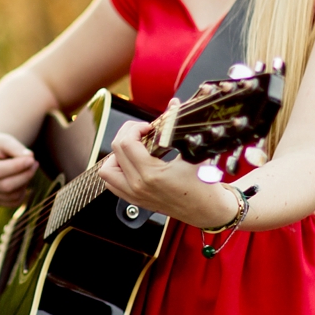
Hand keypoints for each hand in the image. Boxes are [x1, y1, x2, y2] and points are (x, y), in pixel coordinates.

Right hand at [0, 131, 38, 206]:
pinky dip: (23, 193)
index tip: (31, 159)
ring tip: (29, 169)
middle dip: (25, 175)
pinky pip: (13, 203)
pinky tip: (23, 180)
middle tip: (34, 163)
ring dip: (25, 183)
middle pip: (5, 186)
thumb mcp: (4, 141)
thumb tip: (30, 158)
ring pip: (11, 196)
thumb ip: (17, 148)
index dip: (17, 167)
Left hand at [96, 117, 234, 228]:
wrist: (208, 210)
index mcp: (151, 174)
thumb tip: (173, 104)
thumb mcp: (194, 152)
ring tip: (134, 148)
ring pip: (106, 170)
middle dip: (127, 134)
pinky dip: (116, 170)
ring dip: (117, 155)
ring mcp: (134, 195)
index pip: (127, 143)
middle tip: (142, 132)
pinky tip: (132, 163)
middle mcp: (138, 186)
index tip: (149, 127)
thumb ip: (179, 127)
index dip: (135, 128)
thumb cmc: (204, 185)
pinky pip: (112, 183)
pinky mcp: (134, 200)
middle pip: (115, 151)